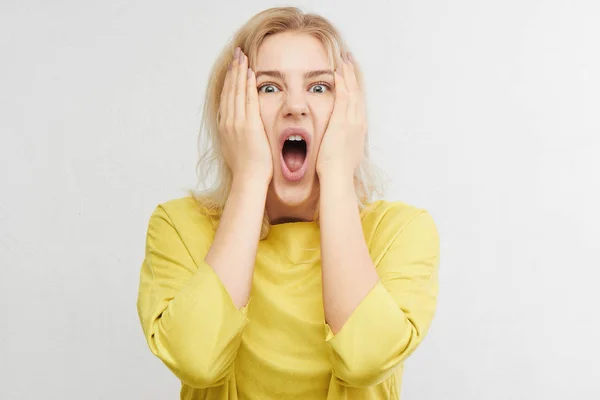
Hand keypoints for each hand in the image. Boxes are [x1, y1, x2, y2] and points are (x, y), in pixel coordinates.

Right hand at [218, 47, 272, 183]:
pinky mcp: (248, 125)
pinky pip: (248, 100)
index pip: (226, 97)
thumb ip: (236, 135)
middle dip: (233, 70)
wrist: (248, 179)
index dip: (229, 80)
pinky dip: (248, 86)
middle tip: (237, 54)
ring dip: (240, 72)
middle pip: (229, 90)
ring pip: (237, 92)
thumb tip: (238, 131)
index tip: (233, 67)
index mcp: (225, 126)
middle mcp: (228, 122)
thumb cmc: (247, 168)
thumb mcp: (236, 148)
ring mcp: (237, 123)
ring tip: (243, 57)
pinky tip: (250, 73)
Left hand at [316, 52, 366, 179]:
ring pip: (352, 92)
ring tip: (344, 60)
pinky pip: (342, 98)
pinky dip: (341, 84)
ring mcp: (351, 121)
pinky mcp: (342, 122)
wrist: (338, 177)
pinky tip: (337, 73)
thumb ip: (344, 142)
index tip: (352, 75)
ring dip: (348, 75)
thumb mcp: (345, 152)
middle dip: (353, 75)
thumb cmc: (338, 169)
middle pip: (357, 92)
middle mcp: (358, 122)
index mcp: (359, 129)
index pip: (358, 102)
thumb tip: (341, 141)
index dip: (355, 86)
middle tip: (350, 60)